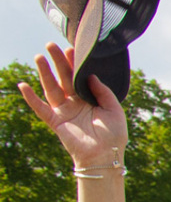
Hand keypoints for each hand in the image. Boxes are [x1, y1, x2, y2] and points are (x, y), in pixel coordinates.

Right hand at [18, 43, 126, 166]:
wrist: (105, 156)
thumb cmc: (113, 135)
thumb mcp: (114, 110)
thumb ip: (104, 92)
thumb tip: (90, 75)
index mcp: (89, 98)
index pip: (79, 77)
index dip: (75, 63)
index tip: (72, 48)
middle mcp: (75, 102)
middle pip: (63, 78)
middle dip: (58, 61)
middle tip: (51, 45)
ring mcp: (64, 111)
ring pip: (51, 88)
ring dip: (44, 73)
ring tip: (39, 57)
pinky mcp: (55, 121)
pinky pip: (40, 108)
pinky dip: (30, 98)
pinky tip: (23, 85)